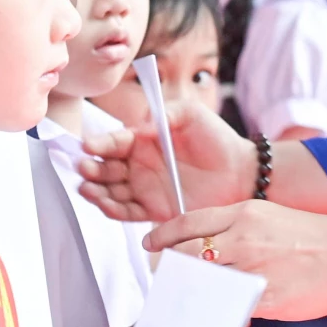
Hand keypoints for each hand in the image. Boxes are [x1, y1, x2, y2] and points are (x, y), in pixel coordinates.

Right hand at [80, 99, 256, 223]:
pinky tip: (104, 204)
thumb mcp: (190, 114)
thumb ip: (164, 115)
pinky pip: (127, 212)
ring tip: (86, 188)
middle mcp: (138, 164)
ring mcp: (144, 188)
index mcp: (142, 139)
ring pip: (111, 191)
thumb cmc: (216, 138)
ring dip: (96, 190)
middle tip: (84, 167)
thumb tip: (138, 126)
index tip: (88, 145)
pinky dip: (113, 210)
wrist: (241, 172)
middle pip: (106, 167)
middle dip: (92, 167)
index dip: (99, 143)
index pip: (114, 141)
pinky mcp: (154, 210)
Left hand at [146, 203, 326, 321]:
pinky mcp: (267, 298)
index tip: (150, 244)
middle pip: (187, 255)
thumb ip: (234, 228)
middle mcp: (243, 239)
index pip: (188, 223)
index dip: (163, 235)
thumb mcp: (267, 217)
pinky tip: (217, 315)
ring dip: (191, 293)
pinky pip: (232, 308)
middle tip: (164, 276)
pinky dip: (221, 312)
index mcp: (243, 214)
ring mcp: (254, 270)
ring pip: (205, 284)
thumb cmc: (312, 236)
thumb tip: (204, 246)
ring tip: (186, 299)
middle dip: (170, 267)